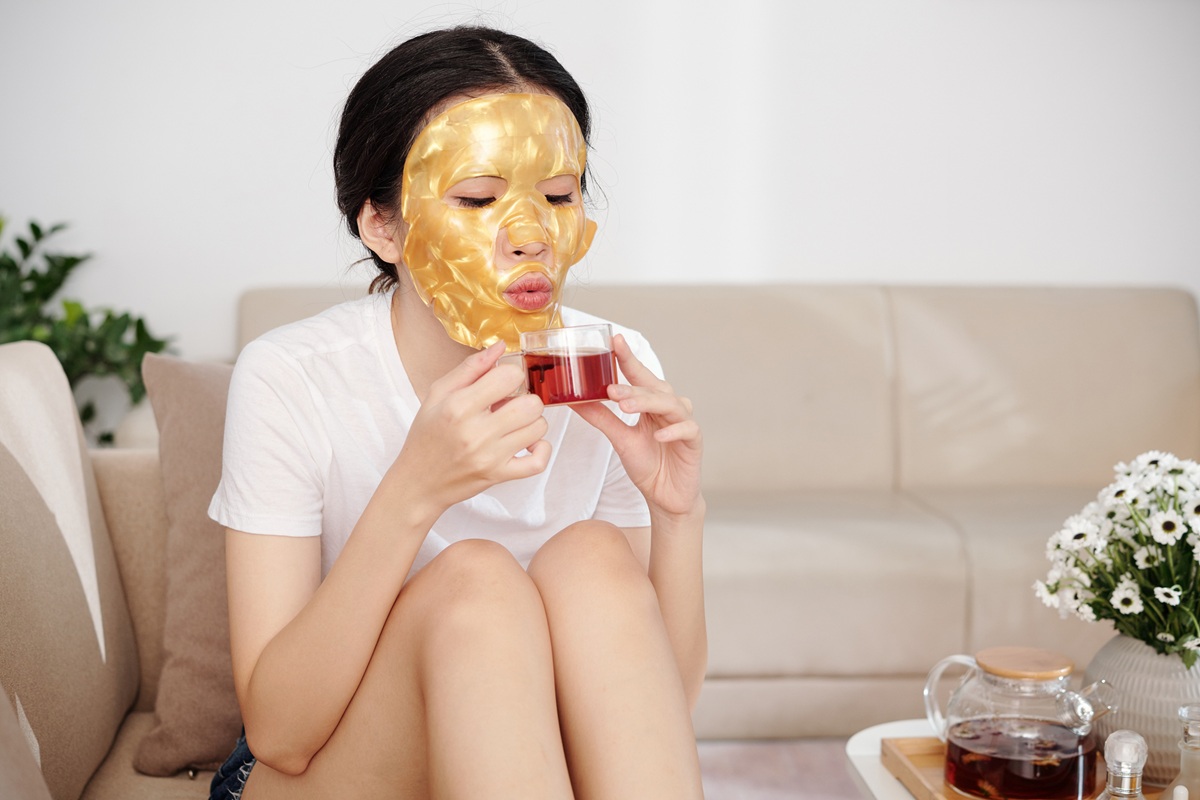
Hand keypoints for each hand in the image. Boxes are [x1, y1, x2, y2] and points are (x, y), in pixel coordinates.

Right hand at [390, 342, 550, 516]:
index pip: (508, 377)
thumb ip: (470, 368)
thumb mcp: (438, 395)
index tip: (502, 382)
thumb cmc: (427, 436)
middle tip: (509, 404)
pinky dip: (541, 450)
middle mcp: (476, 432)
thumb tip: (499, 347)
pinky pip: (538, 462)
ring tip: (514, 422)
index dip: (510, 374)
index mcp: (459, 406)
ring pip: (538, 428)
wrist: (418, 481)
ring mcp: (490, 456)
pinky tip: (529, 443)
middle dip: (524, 398)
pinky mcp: (499, 475)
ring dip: (531, 421)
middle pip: (531, 403)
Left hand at [573, 334, 701, 516]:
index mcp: (652, 404)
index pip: (640, 376)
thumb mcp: (619, 438)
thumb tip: (574, 399)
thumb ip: (601, 417)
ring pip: (670, 404)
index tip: (615, 340)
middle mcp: (669, 408)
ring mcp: (684, 423)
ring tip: (625, 406)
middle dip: (633, 385)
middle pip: (655, 388)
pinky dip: (672, 430)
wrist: (665, 497)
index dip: (628, 358)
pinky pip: (687, 429)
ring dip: (647, 403)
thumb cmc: (647, 464)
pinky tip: (657, 434)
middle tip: (610, 388)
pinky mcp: (694, 442)